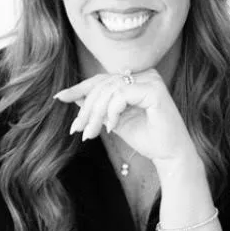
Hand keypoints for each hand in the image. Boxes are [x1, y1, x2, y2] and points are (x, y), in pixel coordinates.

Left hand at [53, 69, 193, 165]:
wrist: (170, 156)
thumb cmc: (147, 139)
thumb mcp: (115, 121)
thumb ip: (99, 107)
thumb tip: (73, 96)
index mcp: (137, 78)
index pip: (102, 79)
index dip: (79, 88)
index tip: (59, 97)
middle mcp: (145, 74)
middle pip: (103, 84)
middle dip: (86, 108)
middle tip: (77, 129)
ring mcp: (151, 80)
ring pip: (109, 90)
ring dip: (95, 114)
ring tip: (90, 134)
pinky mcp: (154, 90)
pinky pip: (122, 95)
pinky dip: (112, 112)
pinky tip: (110, 128)